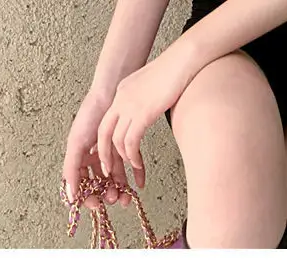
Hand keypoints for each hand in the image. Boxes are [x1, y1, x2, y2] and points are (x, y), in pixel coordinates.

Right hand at [63, 89, 133, 210]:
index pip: (82, 186)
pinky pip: (131, 168)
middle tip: (114, 199)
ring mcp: (110, 155)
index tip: (96, 205)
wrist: (110, 94)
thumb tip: (70, 199)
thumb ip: (71, 171)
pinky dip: (135, 177)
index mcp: (79, 159)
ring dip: (121, 190)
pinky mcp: (126, 149)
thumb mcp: (76, 144)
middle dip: (107, 195)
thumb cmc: (90, 116)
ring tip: (127, 197)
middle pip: (100, 186)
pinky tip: (139, 184)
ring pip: (116, 180)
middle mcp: (94, 159)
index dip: (88, 197)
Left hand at [96, 43, 196, 189]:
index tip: (109, 155)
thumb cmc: (175, 72)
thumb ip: (145, 101)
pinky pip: (131, 142)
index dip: (105, 141)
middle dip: (104, 154)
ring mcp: (130, 105)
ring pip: (116, 140)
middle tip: (109, 170)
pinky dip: (133, 156)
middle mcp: (121, 98)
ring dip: (124, 158)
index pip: (107, 121)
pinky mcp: (142, 113)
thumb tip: (147, 114)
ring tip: (133, 166)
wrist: (183, 60)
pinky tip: (139, 164)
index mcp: (122, 91)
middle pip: (103, 132)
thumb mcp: (152, 86)